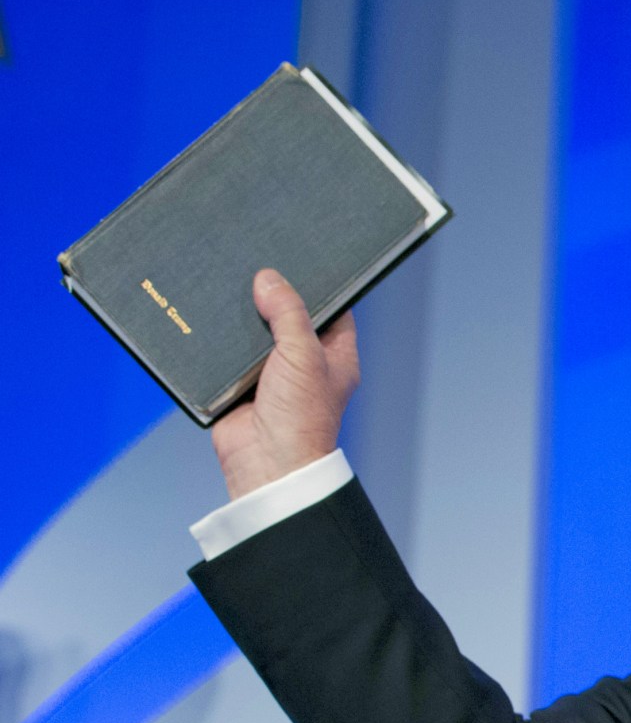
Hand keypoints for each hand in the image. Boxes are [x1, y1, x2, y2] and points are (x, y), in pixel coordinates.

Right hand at [210, 269, 360, 499]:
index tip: (298, 257)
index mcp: (334, 354)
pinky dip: (216, 340)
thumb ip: (289, 313)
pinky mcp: (238, 385)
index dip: (317, 285)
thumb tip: (268, 279)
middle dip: (271, 297)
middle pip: (287, 318)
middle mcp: (305, 362)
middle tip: (253, 261)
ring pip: (254, 335)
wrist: (267, 465)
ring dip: (240, 317)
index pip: (331, 310)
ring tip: (224, 279)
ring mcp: (271, 374)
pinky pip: (226, 355)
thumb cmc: (301, 417)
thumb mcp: (303, 354)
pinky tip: (203, 313)